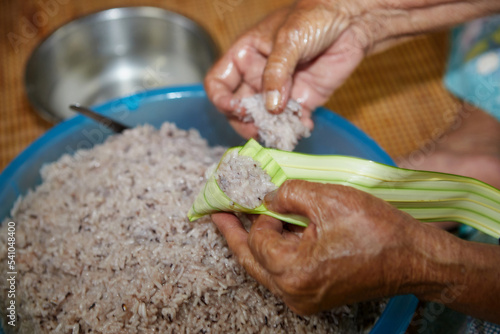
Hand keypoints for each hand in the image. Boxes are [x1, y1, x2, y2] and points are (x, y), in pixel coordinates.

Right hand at [204, 0, 373, 138]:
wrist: (351, 21)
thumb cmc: (314, 17)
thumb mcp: (288, 39)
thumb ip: (276, 72)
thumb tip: (270, 107)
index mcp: (245, 55)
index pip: (219, 82)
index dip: (220, 99)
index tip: (234, 108)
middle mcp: (257, 76)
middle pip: (237, 107)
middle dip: (244, 120)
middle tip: (258, 126)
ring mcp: (279, 91)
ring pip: (263, 119)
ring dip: (268, 129)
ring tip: (280, 132)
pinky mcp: (302, 101)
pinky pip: (291, 122)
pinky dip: (294, 129)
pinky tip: (303, 126)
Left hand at [211, 180, 425, 314]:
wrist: (415, 258)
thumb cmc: (377, 230)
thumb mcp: (328, 198)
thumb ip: (288, 192)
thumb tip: (268, 195)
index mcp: (293, 272)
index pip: (257, 240)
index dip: (259, 213)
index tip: (259, 193)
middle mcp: (294, 293)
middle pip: (250, 260)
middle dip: (233, 234)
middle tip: (217, 213)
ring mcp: (304, 299)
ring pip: (266, 268)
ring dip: (255, 241)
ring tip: (242, 218)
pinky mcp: (315, 295)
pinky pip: (284, 272)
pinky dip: (277, 250)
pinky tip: (276, 230)